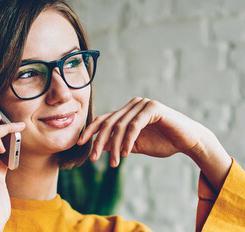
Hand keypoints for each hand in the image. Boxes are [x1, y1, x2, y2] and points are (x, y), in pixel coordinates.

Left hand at [78, 97, 230, 191]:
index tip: (79, 144)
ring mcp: (143, 104)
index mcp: (127, 112)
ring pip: (120, 126)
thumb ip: (118, 143)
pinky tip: (127, 154)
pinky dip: (128, 140)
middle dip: (99, 142)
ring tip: (115, 163)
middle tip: (93, 158)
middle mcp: (132, 105)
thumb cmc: (163, 142)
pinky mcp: (153, 108)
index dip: (90, 131)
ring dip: (116, 146)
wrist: (189, 141)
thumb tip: (99, 146)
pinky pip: (135, 126)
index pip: (103, 120)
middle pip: (108, 123)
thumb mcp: (134, 145)